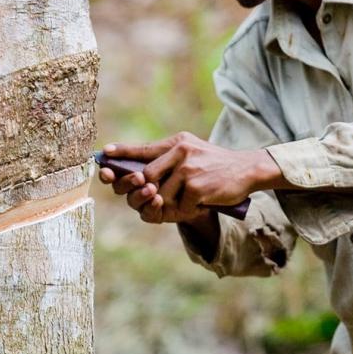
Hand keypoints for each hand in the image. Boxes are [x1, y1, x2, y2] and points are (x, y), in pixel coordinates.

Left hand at [97, 132, 286, 223]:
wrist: (248, 170)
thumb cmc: (215, 167)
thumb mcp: (192, 153)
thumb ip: (168, 161)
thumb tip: (140, 178)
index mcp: (177, 143)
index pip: (142, 148)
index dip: (121, 153)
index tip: (104, 156)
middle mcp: (180, 152)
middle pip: (145, 177)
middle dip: (146, 193)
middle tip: (157, 199)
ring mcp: (188, 169)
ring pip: (160, 195)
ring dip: (172, 204)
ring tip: (189, 200)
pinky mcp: (196, 186)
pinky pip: (179, 206)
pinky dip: (187, 210)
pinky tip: (200, 204)